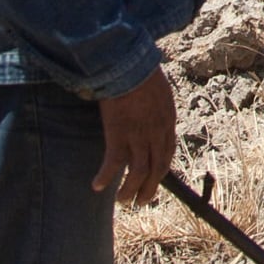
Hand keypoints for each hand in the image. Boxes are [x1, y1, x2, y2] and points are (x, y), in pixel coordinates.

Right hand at [95, 70, 178, 206]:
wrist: (127, 63)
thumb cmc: (139, 69)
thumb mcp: (157, 88)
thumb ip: (156, 104)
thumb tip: (149, 109)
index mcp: (167, 121)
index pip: (167, 153)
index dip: (160, 170)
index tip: (155, 179)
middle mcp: (157, 132)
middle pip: (157, 169)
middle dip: (150, 188)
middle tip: (142, 201)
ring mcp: (138, 135)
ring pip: (139, 173)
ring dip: (130, 190)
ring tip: (123, 201)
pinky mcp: (118, 135)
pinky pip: (113, 164)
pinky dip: (106, 177)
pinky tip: (97, 185)